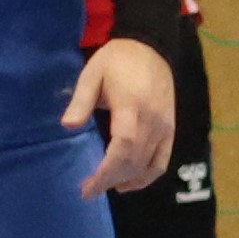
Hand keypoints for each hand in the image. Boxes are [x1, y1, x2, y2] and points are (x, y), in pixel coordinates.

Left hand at [66, 37, 177, 195]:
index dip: (105, 172)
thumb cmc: (117, 60)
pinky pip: (162, 161)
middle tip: (88, 190)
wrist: (151, 47)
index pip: (122, 149)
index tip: (87, 187)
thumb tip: (68, 126)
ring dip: (127, 181)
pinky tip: (130, 182)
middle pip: (133, 162)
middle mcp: (152, 121)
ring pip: (148, 165)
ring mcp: (165, 127)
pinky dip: (148, 177)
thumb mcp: (92, 73)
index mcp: (132, 107)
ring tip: (105, 186)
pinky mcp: (170, 129)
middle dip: (110, 180)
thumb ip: (81, 101)